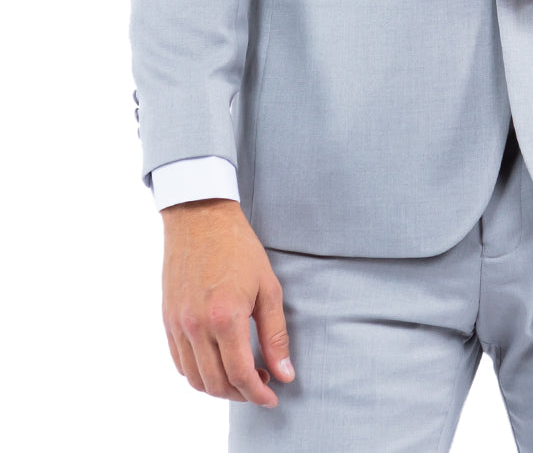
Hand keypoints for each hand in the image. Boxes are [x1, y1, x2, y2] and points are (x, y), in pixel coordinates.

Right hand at [161, 198, 293, 406]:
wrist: (200, 216)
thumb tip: (285, 373)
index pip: (240, 375)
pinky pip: (180, 362)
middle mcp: (196, 326)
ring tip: (240, 375)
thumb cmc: (239, 247)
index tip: (272, 397)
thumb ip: (275, 335)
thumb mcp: (267, 288)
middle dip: (241, 394)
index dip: (257, 394)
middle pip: (216, 383)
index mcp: (225, 317)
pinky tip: (217, 362)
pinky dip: (198, 373)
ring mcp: (177, 324)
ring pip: (195, 378)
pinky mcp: (167, 319)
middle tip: (260, 385)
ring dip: (218, 387)